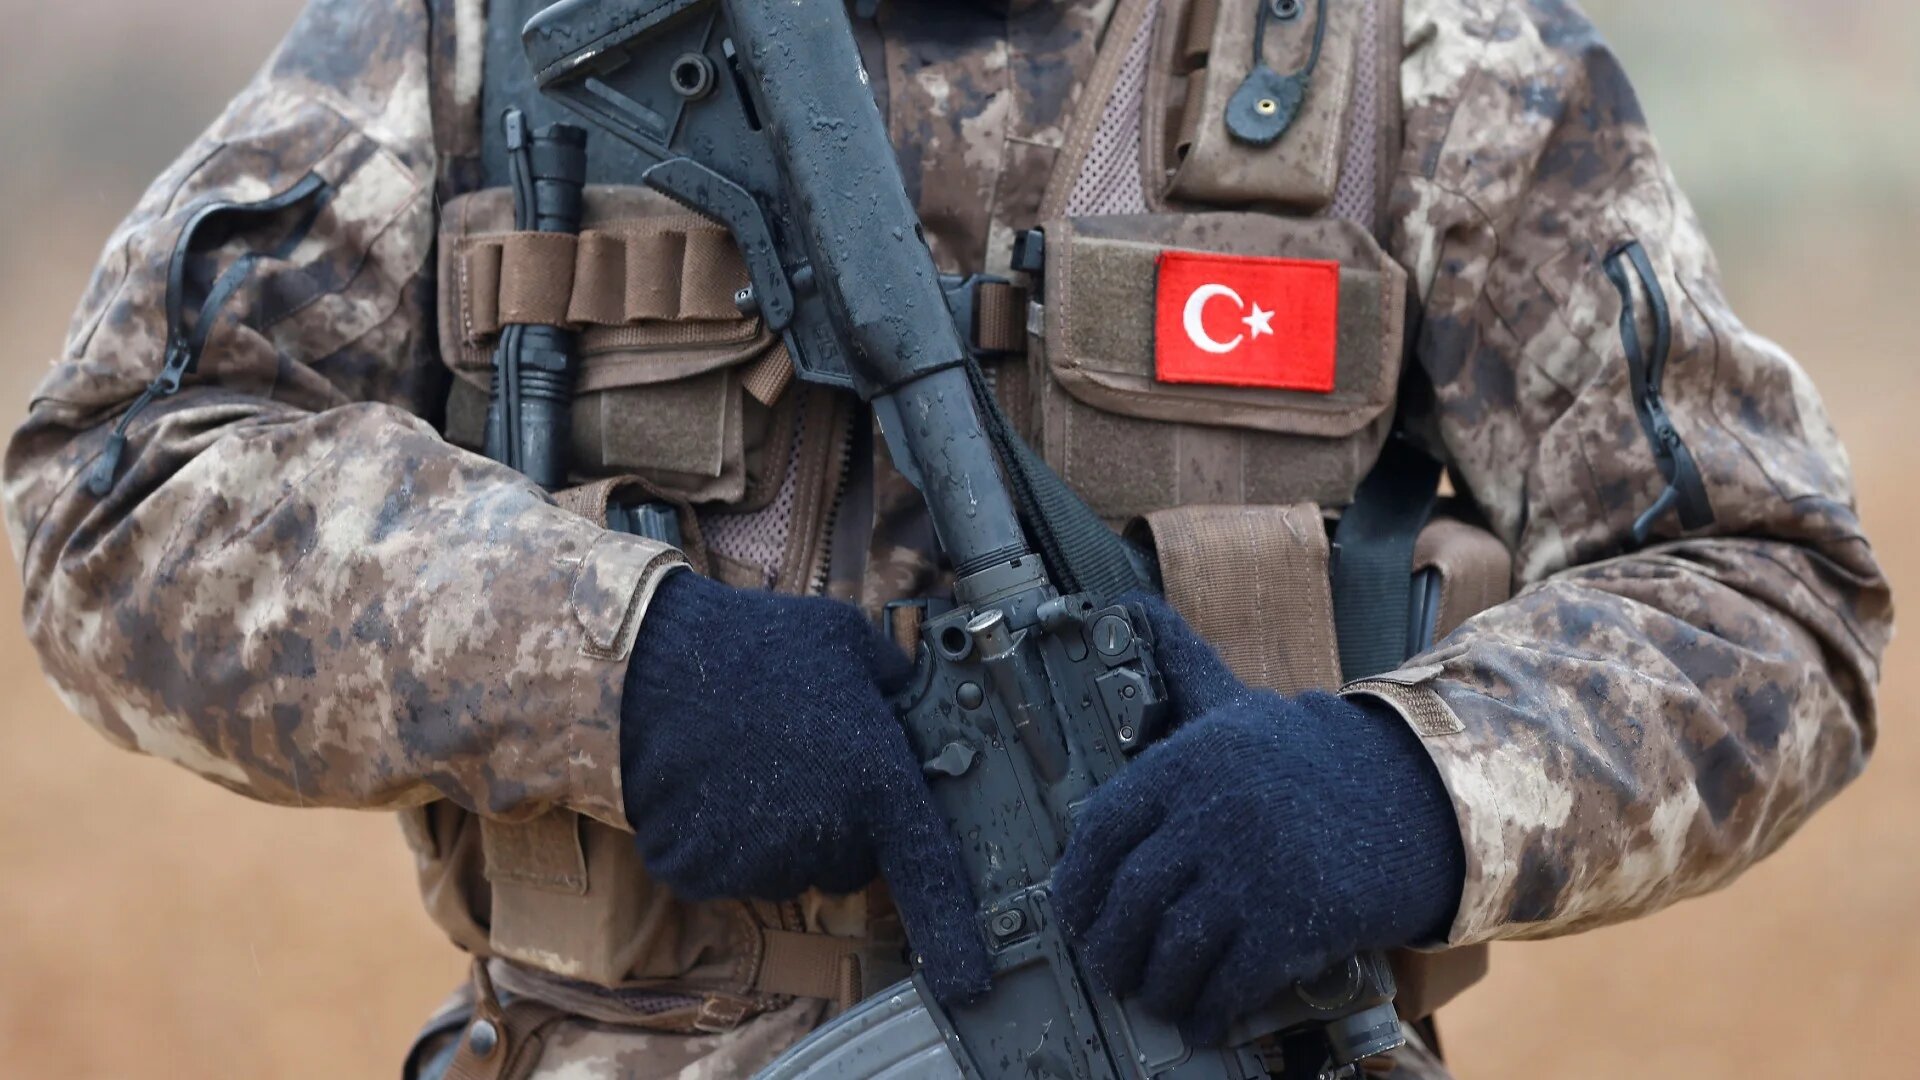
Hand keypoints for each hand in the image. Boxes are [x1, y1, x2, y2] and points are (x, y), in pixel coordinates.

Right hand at [619, 570, 989, 1001]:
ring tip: (746, 760)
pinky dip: (720, 840)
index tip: (969, 981)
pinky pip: (728, 869)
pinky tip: (707, 784)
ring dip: (777, 830)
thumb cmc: (756, 647)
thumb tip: (909, 698)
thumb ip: (893, 684)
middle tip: (803, 759)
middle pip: (850, 861)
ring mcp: (760, 863)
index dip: (954, 935)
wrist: (647, 665)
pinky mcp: (701, 874)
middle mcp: (826, 837)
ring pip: (788, 866)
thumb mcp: (849, 643)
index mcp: (877, 784)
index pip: (930, 877)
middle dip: (837, 824)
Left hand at [1053, 599, 1463, 1045]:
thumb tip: (1134, 608)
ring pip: (1172, 948)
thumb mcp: (1239, 704)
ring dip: (1155, 986)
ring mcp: (1252, 867)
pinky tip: (1202, 1020)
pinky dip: (1207, 1011)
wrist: (1415, 797)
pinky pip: (1229, 981)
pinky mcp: (1293, 918)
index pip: (1100, 831)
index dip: (1076, 884)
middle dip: (1110, 948)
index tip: (1072, 914)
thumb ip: (1181, 669)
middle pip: (1130, 900)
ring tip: (1153, 996)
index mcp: (1188, 760)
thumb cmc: (1313, 758)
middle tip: (1109, 968)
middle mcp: (1212, 811)